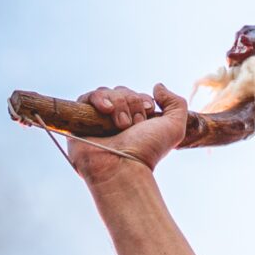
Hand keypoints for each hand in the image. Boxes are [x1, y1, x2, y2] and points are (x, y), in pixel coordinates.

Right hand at [67, 84, 189, 182]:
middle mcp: (115, 121)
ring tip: (120, 125)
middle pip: (121, 92)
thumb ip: (176, 103)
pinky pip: (86, 98)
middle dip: (131, 103)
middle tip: (132, 126)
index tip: (147, 117)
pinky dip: (98, 99)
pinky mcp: (79, 121)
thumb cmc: (147, 151)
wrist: (122, 167)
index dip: (143, 101)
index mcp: (134, 122)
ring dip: (118, 104)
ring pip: (106, 93)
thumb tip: (157, 86)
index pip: (136, 96)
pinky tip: (107, 110)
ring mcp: (97, 121)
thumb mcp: (174, 127)